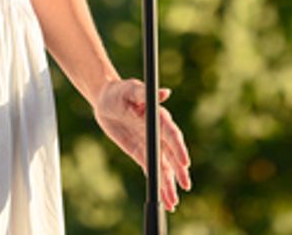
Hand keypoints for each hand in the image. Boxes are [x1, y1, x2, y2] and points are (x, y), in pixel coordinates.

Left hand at [93, 79, 191, 210]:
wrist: (106, 99)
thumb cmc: (120, 90)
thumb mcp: (130, 89)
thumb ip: (144, 93)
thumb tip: (165, 93)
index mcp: (158, 117)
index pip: (171, 134)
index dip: (179, 148)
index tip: (185, 163)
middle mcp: (157, 132)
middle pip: (171, 154)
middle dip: (179, 171)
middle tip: (185, 185)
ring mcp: (150, 144)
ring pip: (163, 166)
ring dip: (169, 184)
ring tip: (173, 202)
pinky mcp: (140, 152)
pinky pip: (150, 169)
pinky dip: (157, 183)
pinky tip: (164, 198)